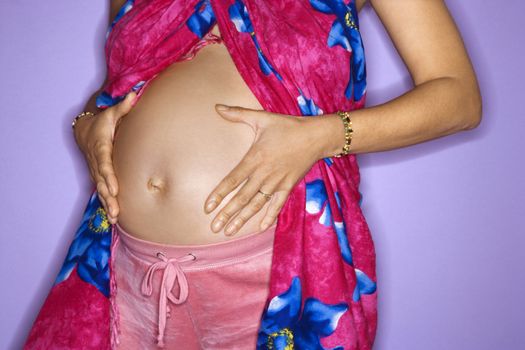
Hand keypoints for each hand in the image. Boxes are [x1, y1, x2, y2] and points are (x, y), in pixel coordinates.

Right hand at [74, 91, 135, 223]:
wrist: (84, 129)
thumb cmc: (102, 121)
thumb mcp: (111, 113)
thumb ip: (123, 107)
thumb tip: (133, 95)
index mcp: (100, 147)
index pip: (104, 164)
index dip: (108, 177)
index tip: (114, 188)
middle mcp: (96, 162)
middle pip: (102, 182)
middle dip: (109, 197)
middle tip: (116, 211)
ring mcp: (96, 170)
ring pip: (101, 189)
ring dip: (108, 204)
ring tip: (116, 219)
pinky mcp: (98, 176)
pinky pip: (102, 191)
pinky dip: (107, 204)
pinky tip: (114, 218)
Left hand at [204, 104, 328, 235]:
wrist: (316, 136)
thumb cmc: (287, 126)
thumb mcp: (262, 118)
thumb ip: (238, 114)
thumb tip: (217, 107)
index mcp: (255, 158)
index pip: (232, 180)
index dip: (219, 195)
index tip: (208, 207)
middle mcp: (264, 174)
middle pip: (241, 198)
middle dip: (227, 214)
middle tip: (214, 227)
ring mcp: (277, 183)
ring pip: (256, 205)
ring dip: (243, 219)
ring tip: (229, 232)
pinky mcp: (288, 186)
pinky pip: (277, 205)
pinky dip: (269, 217)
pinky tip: (259, 229)